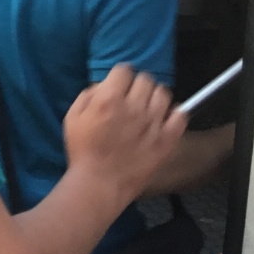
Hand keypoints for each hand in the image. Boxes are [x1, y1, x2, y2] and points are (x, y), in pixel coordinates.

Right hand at [63, 64, 186, 206]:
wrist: (100, 184)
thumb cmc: (83, 151)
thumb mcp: (73, 117)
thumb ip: (88, 95)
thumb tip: (104, 86)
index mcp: (110, 99)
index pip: (124, 70)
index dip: (120, 75)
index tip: (118, 84)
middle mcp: (134, 107)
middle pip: (145, 79)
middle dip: (137, 84)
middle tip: (132, 96)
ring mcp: (154, 123)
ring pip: (163, 93)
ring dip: (154, 96)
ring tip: (148, 106)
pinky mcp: (167, 140)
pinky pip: (180, 115)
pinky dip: (174, 113)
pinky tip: (164, 118)